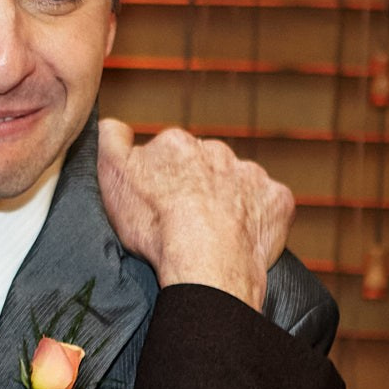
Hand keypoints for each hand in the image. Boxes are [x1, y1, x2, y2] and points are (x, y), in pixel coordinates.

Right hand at [95, 119, 293, 307]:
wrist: (206, 265)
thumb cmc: (156, 226)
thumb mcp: (114, 177)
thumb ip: (111, 139)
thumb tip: (115, 123)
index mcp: (177, 144)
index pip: (168, 153)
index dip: (161, 178)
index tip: (158, 201)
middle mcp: (217, 151)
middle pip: (205, 165)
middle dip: (197, 185)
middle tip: (185, 220)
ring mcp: (252, 175)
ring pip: (238, 183)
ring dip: (229, 199)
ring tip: (214, 233)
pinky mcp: (277, 200)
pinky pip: (268, 204)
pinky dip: (258, 217)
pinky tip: (242, 236)